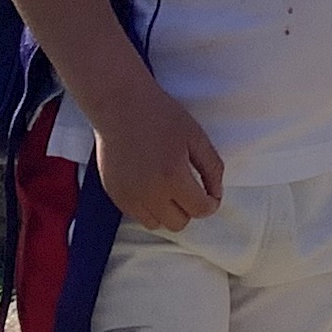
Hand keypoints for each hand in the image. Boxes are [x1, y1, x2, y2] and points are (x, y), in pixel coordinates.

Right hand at [89, 81, 224, 231]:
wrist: (120, 107)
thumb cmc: (160, 116)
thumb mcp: (196, 136)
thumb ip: (212, 168)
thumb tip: (216, 193)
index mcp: (173, 177)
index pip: (200, 210)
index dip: (211, 203)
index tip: (210, 194)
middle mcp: (149, 193)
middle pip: (179, 223)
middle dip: (190, 209)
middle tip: (189, 188)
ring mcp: (129, 197)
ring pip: (157, 224)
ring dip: (168, 212)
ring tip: (169, 188)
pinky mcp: (115, 195)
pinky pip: (137, 215)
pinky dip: (148, 207)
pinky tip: (151, 185)